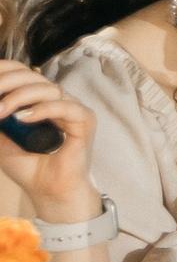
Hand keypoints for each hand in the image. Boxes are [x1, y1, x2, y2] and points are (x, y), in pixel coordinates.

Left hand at [0, 60, 98, 218]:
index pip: (23, 73)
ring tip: (1, 112)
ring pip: (49, 89)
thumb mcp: (1, 140)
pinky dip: (44, 109)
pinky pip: (67, 107)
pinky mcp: (84, 121)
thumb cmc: (28, 166)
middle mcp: (56, 99)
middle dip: (8, 83)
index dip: (6, 70)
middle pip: (33, 76)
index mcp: (38, 99)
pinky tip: (24, 118)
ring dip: (21, 97)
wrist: (48, 191)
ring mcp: (72, 108)